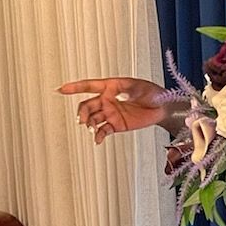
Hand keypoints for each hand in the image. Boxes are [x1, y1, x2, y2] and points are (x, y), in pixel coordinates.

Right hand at [59, 76, 177, 144]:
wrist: (164, 107)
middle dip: (82, 112)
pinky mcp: (116, 125)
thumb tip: (108, 89)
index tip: (61, 89)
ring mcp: (111, 113)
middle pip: (87, 105)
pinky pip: (102, 130)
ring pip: (93, 118)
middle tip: (82, 120)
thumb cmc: (152, 92)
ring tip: (90, 128)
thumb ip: (122, 86)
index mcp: (110, 87)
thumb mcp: (137, 85)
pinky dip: (97, 135)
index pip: (90, 86)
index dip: (75, 87)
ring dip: (88, 124)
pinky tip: (96, 140)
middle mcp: (107, 100)